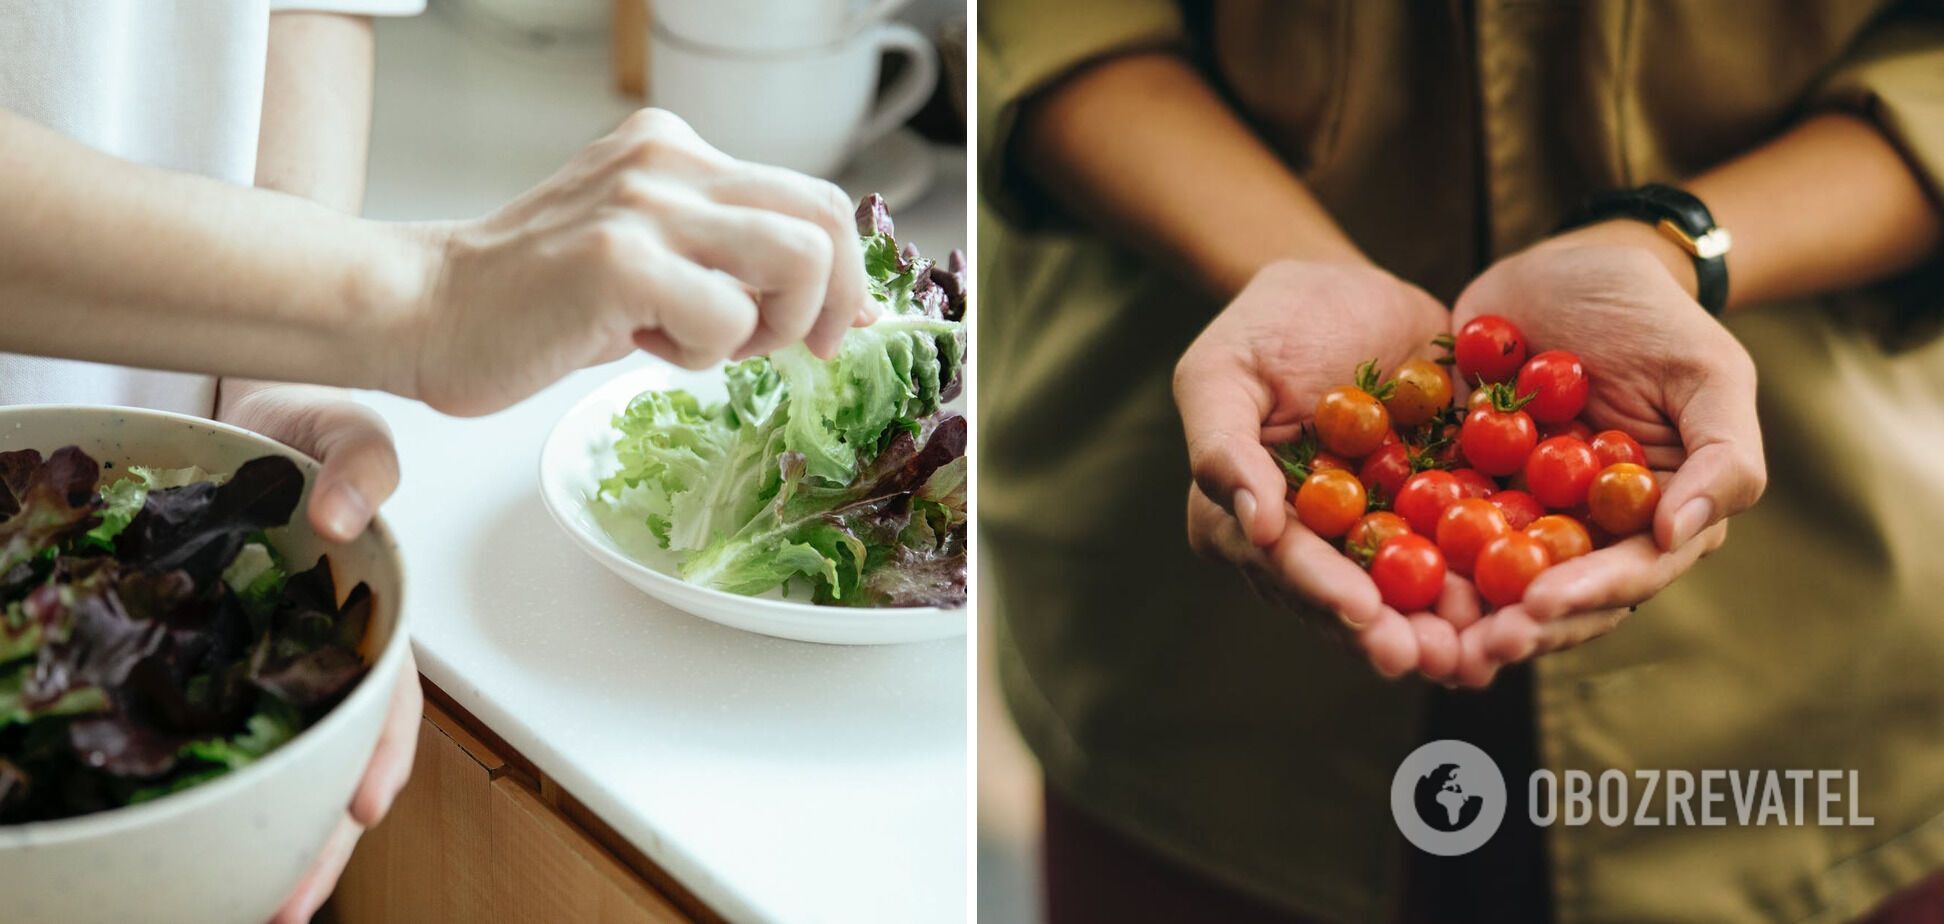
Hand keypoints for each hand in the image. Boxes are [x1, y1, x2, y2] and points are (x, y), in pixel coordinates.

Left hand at [215, 384, 423, 922]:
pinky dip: (220, 798)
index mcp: (366, 609)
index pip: (385, 695)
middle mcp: (321, 652)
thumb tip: (345, 512)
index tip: (364, 807)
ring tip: (256, 906)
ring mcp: (264, 666)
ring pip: (283, 768)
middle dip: (322, 838)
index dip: (380, 753)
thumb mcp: (338, 425)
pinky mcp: (213, 668)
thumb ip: (362, 458)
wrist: (226, 415)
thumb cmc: (295, 425)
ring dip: (275, 841)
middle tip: (291, 903)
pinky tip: (195, 843)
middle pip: (335, 759)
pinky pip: (223, 741)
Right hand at [399, 108, 873, 416]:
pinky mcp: (619, 260)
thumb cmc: (538, 300)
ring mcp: (643, 206)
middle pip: (823, 219)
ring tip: (706, 345)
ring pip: (796, 262)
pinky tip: (643, 348)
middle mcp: (667, 162)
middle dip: (829, 301)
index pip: (810, 197)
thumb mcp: (648, 257)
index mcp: (675, 151)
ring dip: (771, 327)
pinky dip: (704, 356)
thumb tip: (832, 303)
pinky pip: (727, 317)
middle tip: (792, 349)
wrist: (428, 309)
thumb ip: (727, 261)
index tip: (837, 325)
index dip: (845, 272)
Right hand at [1175, 261, 1476, 679]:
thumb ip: (1223, 446)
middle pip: (1350, 601)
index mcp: (1247, 521)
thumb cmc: (1266, 325)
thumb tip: (1255, 526)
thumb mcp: (1221, 371)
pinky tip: (1531, 598)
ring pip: (1409, 594)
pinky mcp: (1433, 515)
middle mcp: (1311, 545)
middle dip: (1393, 634)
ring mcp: (1375, 535)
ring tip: (1486, 650)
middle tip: (1435, 659)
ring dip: (1447, 628)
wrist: (1347, 290)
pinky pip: (1464, 552)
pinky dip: (1495, 578)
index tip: (1362, 612)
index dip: (1323, 591)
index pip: (1285, 565)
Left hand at [1446, 224, 1765, 684]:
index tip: (1539, 608)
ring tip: (1417, 634)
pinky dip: (1404, 551)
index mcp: (1650, 520)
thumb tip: (1678, 534)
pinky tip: (1369, 571)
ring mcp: (1516, 511)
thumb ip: (1721, 457)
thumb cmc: (1655, 317)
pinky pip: (1427, 526)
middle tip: (1468, 649)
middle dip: (1510, 628)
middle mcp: (1582, 531)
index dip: (1584, 598)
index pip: (1624, 576)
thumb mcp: (1708, 374)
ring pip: (1484, 579)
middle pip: (1548, 597)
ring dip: (1453, 613)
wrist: (1571, 265)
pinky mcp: (1457, 482)